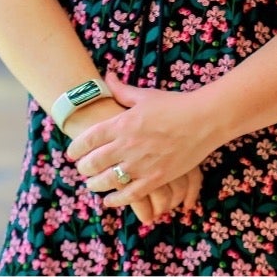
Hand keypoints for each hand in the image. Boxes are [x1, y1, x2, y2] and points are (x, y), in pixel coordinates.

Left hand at [60, 92, 201, 224]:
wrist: (204, 120)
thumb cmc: (175, 104)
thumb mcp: (145, 95)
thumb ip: (122, 90)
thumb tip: (107, 76)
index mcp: (122, 123)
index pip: (88, 139)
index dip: (75, 148)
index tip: (72, 153)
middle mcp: (127, 145)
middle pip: (93, 163)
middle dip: (83, 168)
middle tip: (83, 169)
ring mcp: (141, 164)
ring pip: (107, 181)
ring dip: (95, 185)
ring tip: (93, 184)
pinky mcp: (155, 178)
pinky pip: (129, 195)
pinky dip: (116, 200)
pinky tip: (111, 200)